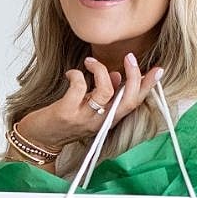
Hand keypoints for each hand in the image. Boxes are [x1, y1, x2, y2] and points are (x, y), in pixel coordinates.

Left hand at [15, 53, 164, 152]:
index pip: (134, 103)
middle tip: (129, 56)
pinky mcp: (66, 113)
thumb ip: (106, 94)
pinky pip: (79, 87)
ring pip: (105, 91)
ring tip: (90, 62)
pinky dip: (76, 74)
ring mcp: (84, 118)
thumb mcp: (89, 109)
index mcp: (108, 120)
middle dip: (133, 76)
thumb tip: (118, 76)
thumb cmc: (62, 122)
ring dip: (101, 70)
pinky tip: (71, 73)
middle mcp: (99, 122)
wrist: (38, 140)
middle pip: (127, 100)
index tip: (157, 70)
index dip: (148, 87)